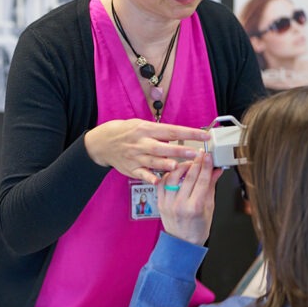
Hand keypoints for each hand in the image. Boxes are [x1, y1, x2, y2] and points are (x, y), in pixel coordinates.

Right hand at [84, 119, 211, 184]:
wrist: (103, 142)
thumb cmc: (126, 132)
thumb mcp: (142, 125)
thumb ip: (160, 133)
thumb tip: (179, 138)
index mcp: (146, 129)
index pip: (172, 130)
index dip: (189, 133)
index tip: (204, 136)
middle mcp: (141, 143)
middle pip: (163, 146)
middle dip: (180, 150)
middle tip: (195, 153)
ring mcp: (136, 156)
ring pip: (153, 161)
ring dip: (167, 164)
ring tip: (180, 167)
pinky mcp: (131, 168)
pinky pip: (142, 174)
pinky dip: (150, 177)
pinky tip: (159, 181)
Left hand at [157, 152, 221, 245]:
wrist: (182, 243)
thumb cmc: (197, 229)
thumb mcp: (209, 207)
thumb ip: (210, 187)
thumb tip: (216, 171)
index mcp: (195, 207)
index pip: (202, 180)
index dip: (206, 166)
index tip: (208, 156)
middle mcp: (180, 204)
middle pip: (189, 176)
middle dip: (196, 162)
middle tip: (201, 154)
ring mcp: (168, 203)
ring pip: (173, 177)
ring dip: (182, 166)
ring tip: (189, 163)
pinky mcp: (160, 202)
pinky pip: (162, 183)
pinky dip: (169, 174)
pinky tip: (176, 172)